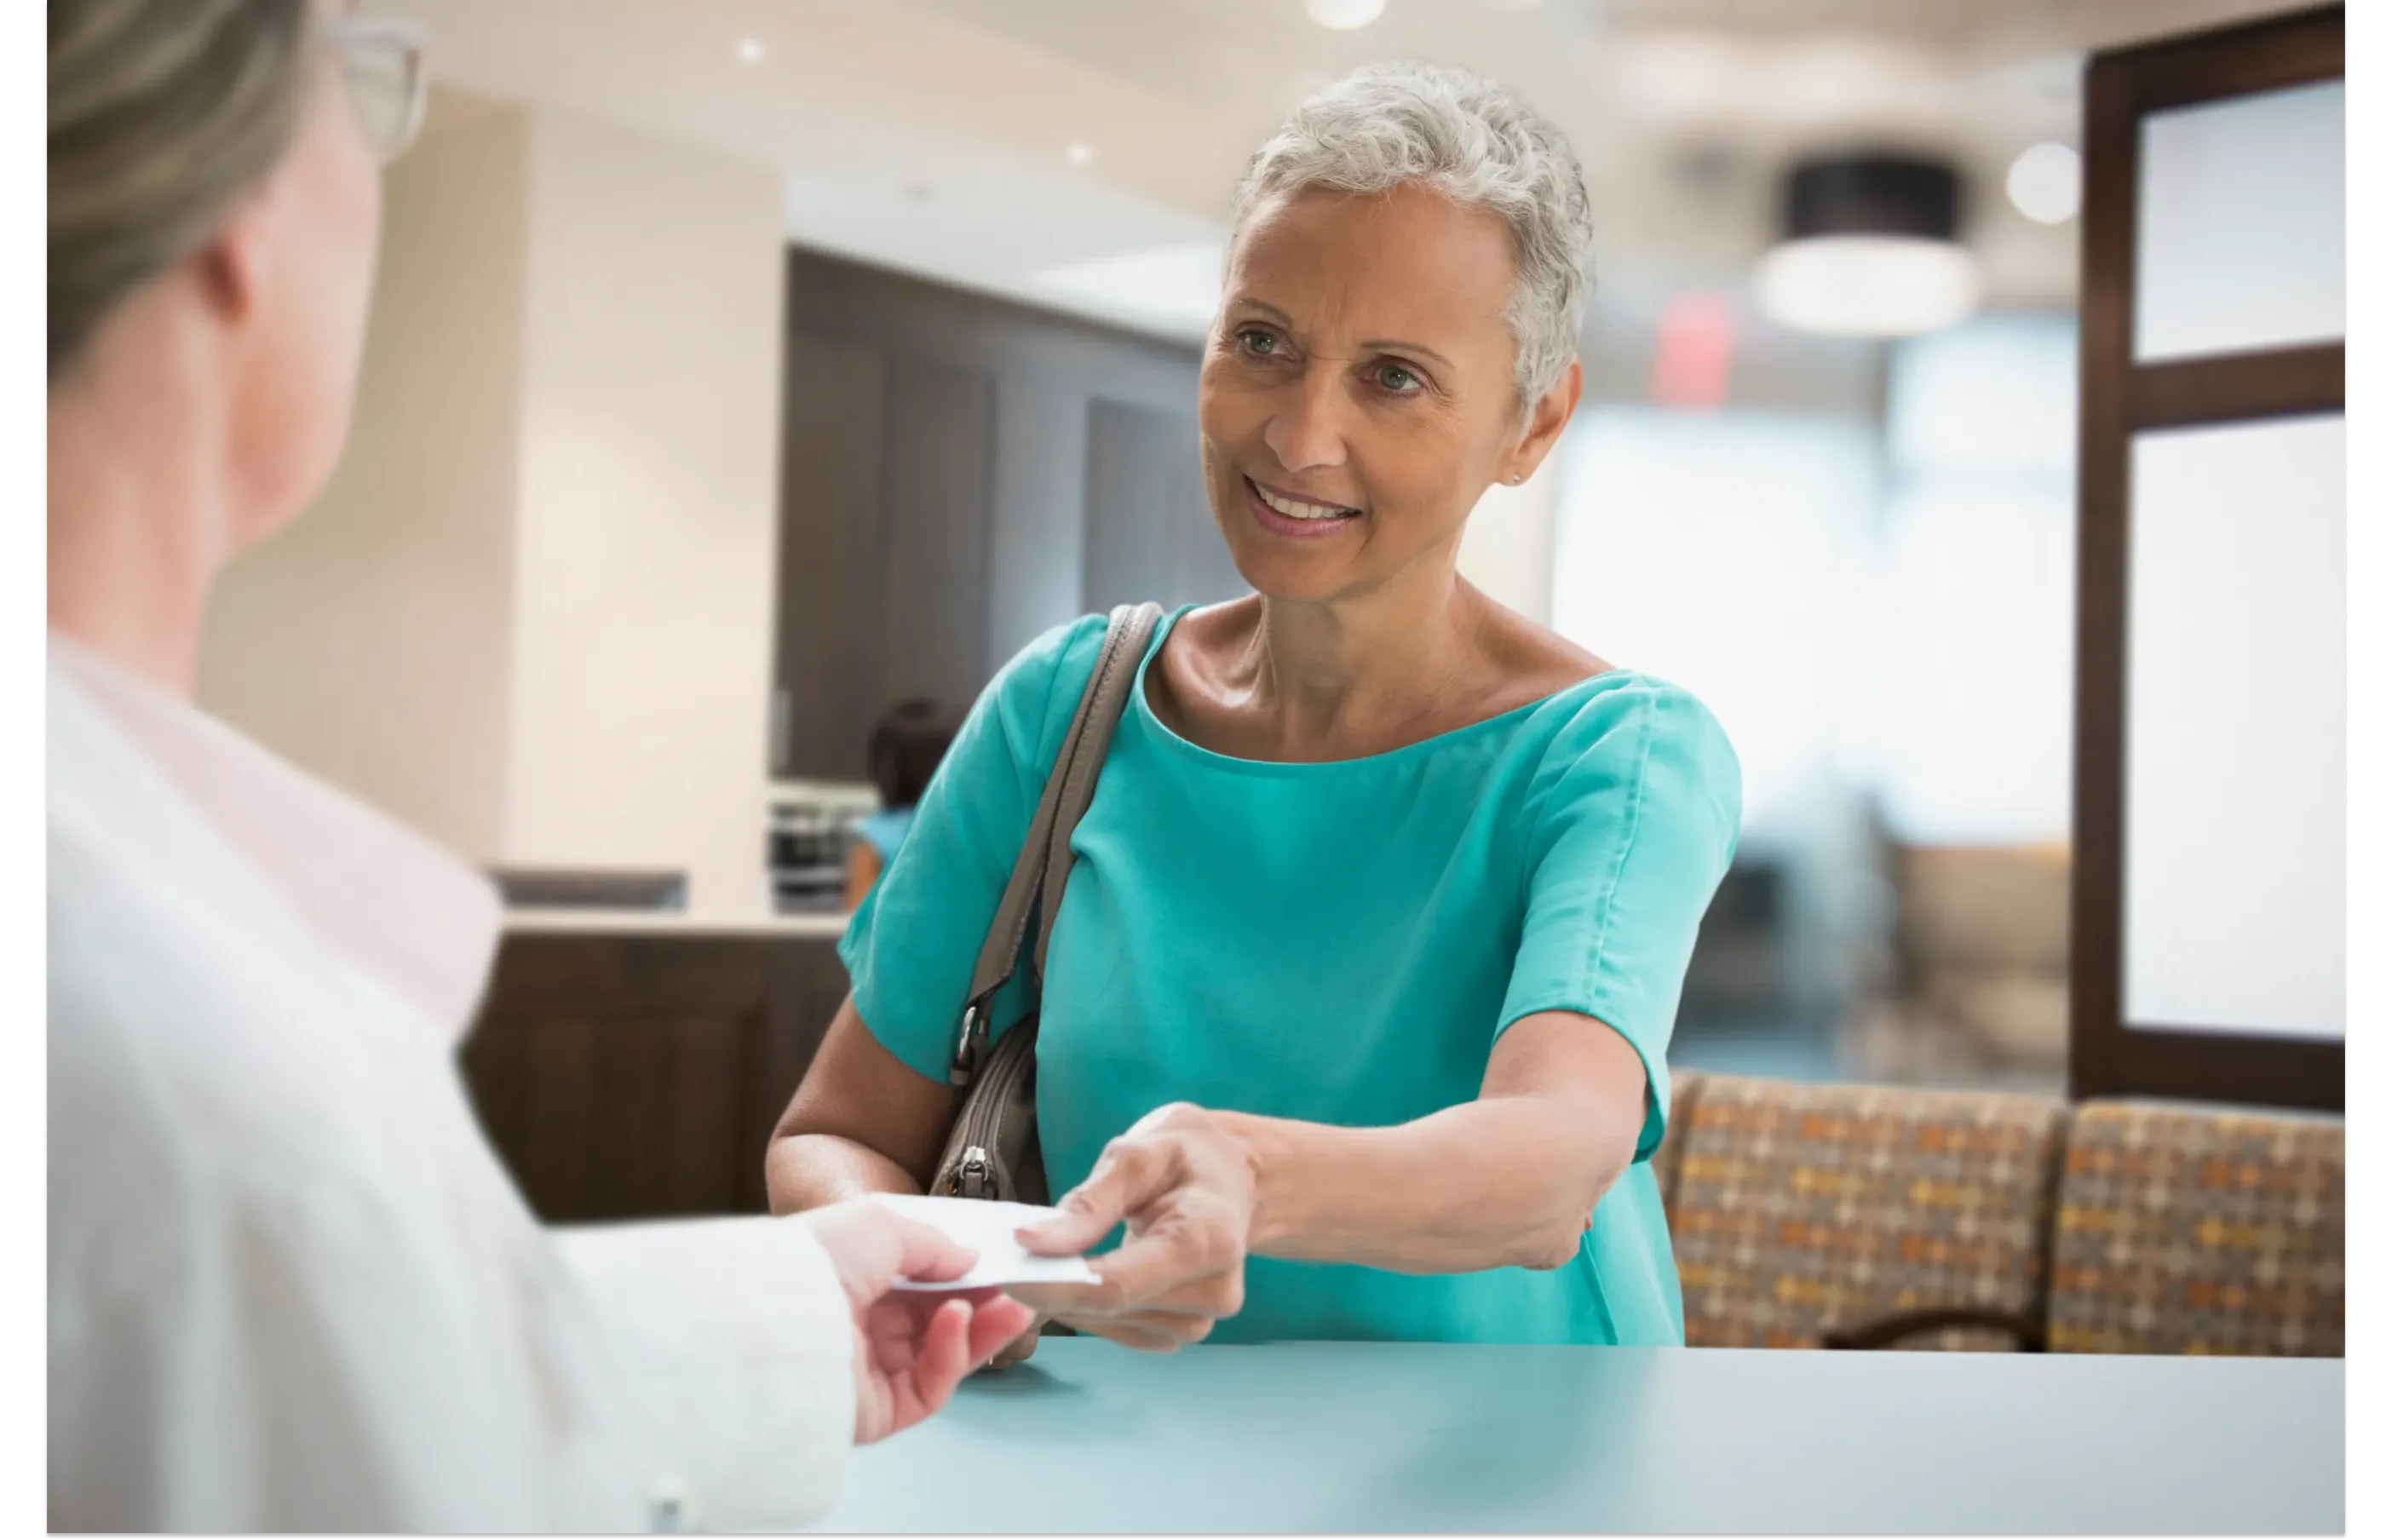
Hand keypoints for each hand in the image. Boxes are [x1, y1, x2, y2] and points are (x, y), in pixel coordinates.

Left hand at [801, 1200, 1035, 1442]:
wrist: (773, 1320)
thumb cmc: (818, 1259)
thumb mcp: (879, 1224)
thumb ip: (932, 1244)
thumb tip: (969, 1260)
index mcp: (850, 1283)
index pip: (916, 1284)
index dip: (959, 1274)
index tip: (998, 1263)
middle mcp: (858, 1329)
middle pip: (934, 1322)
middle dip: (981, 1304)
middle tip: (1020, 1287)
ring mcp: (868, 1373)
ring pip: (942, 1356)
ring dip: (979, 1329)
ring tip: (1013, 1306)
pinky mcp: (877, 1413)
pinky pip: (929, 1386)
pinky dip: (951, 1353)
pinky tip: (958, 1320)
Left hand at [1010, 1103, 1253, 1350]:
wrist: (1234, 1177)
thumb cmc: (1186, 1155)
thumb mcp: (1137, 1154)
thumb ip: (1088, 1202)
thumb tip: (1031, 1241)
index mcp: (1208, 1239)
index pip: (1117, 1286)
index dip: (1055, 1287)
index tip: (1006, 1274)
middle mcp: (1214, 1290)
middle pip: (1112, 1308)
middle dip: (1054, 1288)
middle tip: (1012, 1259)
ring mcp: (1202, 1317)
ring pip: (1111, 1324)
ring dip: (1071, 1298)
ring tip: (1050, 1259)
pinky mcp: (1184, 1329)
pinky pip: (1121, 1330)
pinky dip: (1091, 1308)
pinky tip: (1082, 1275)